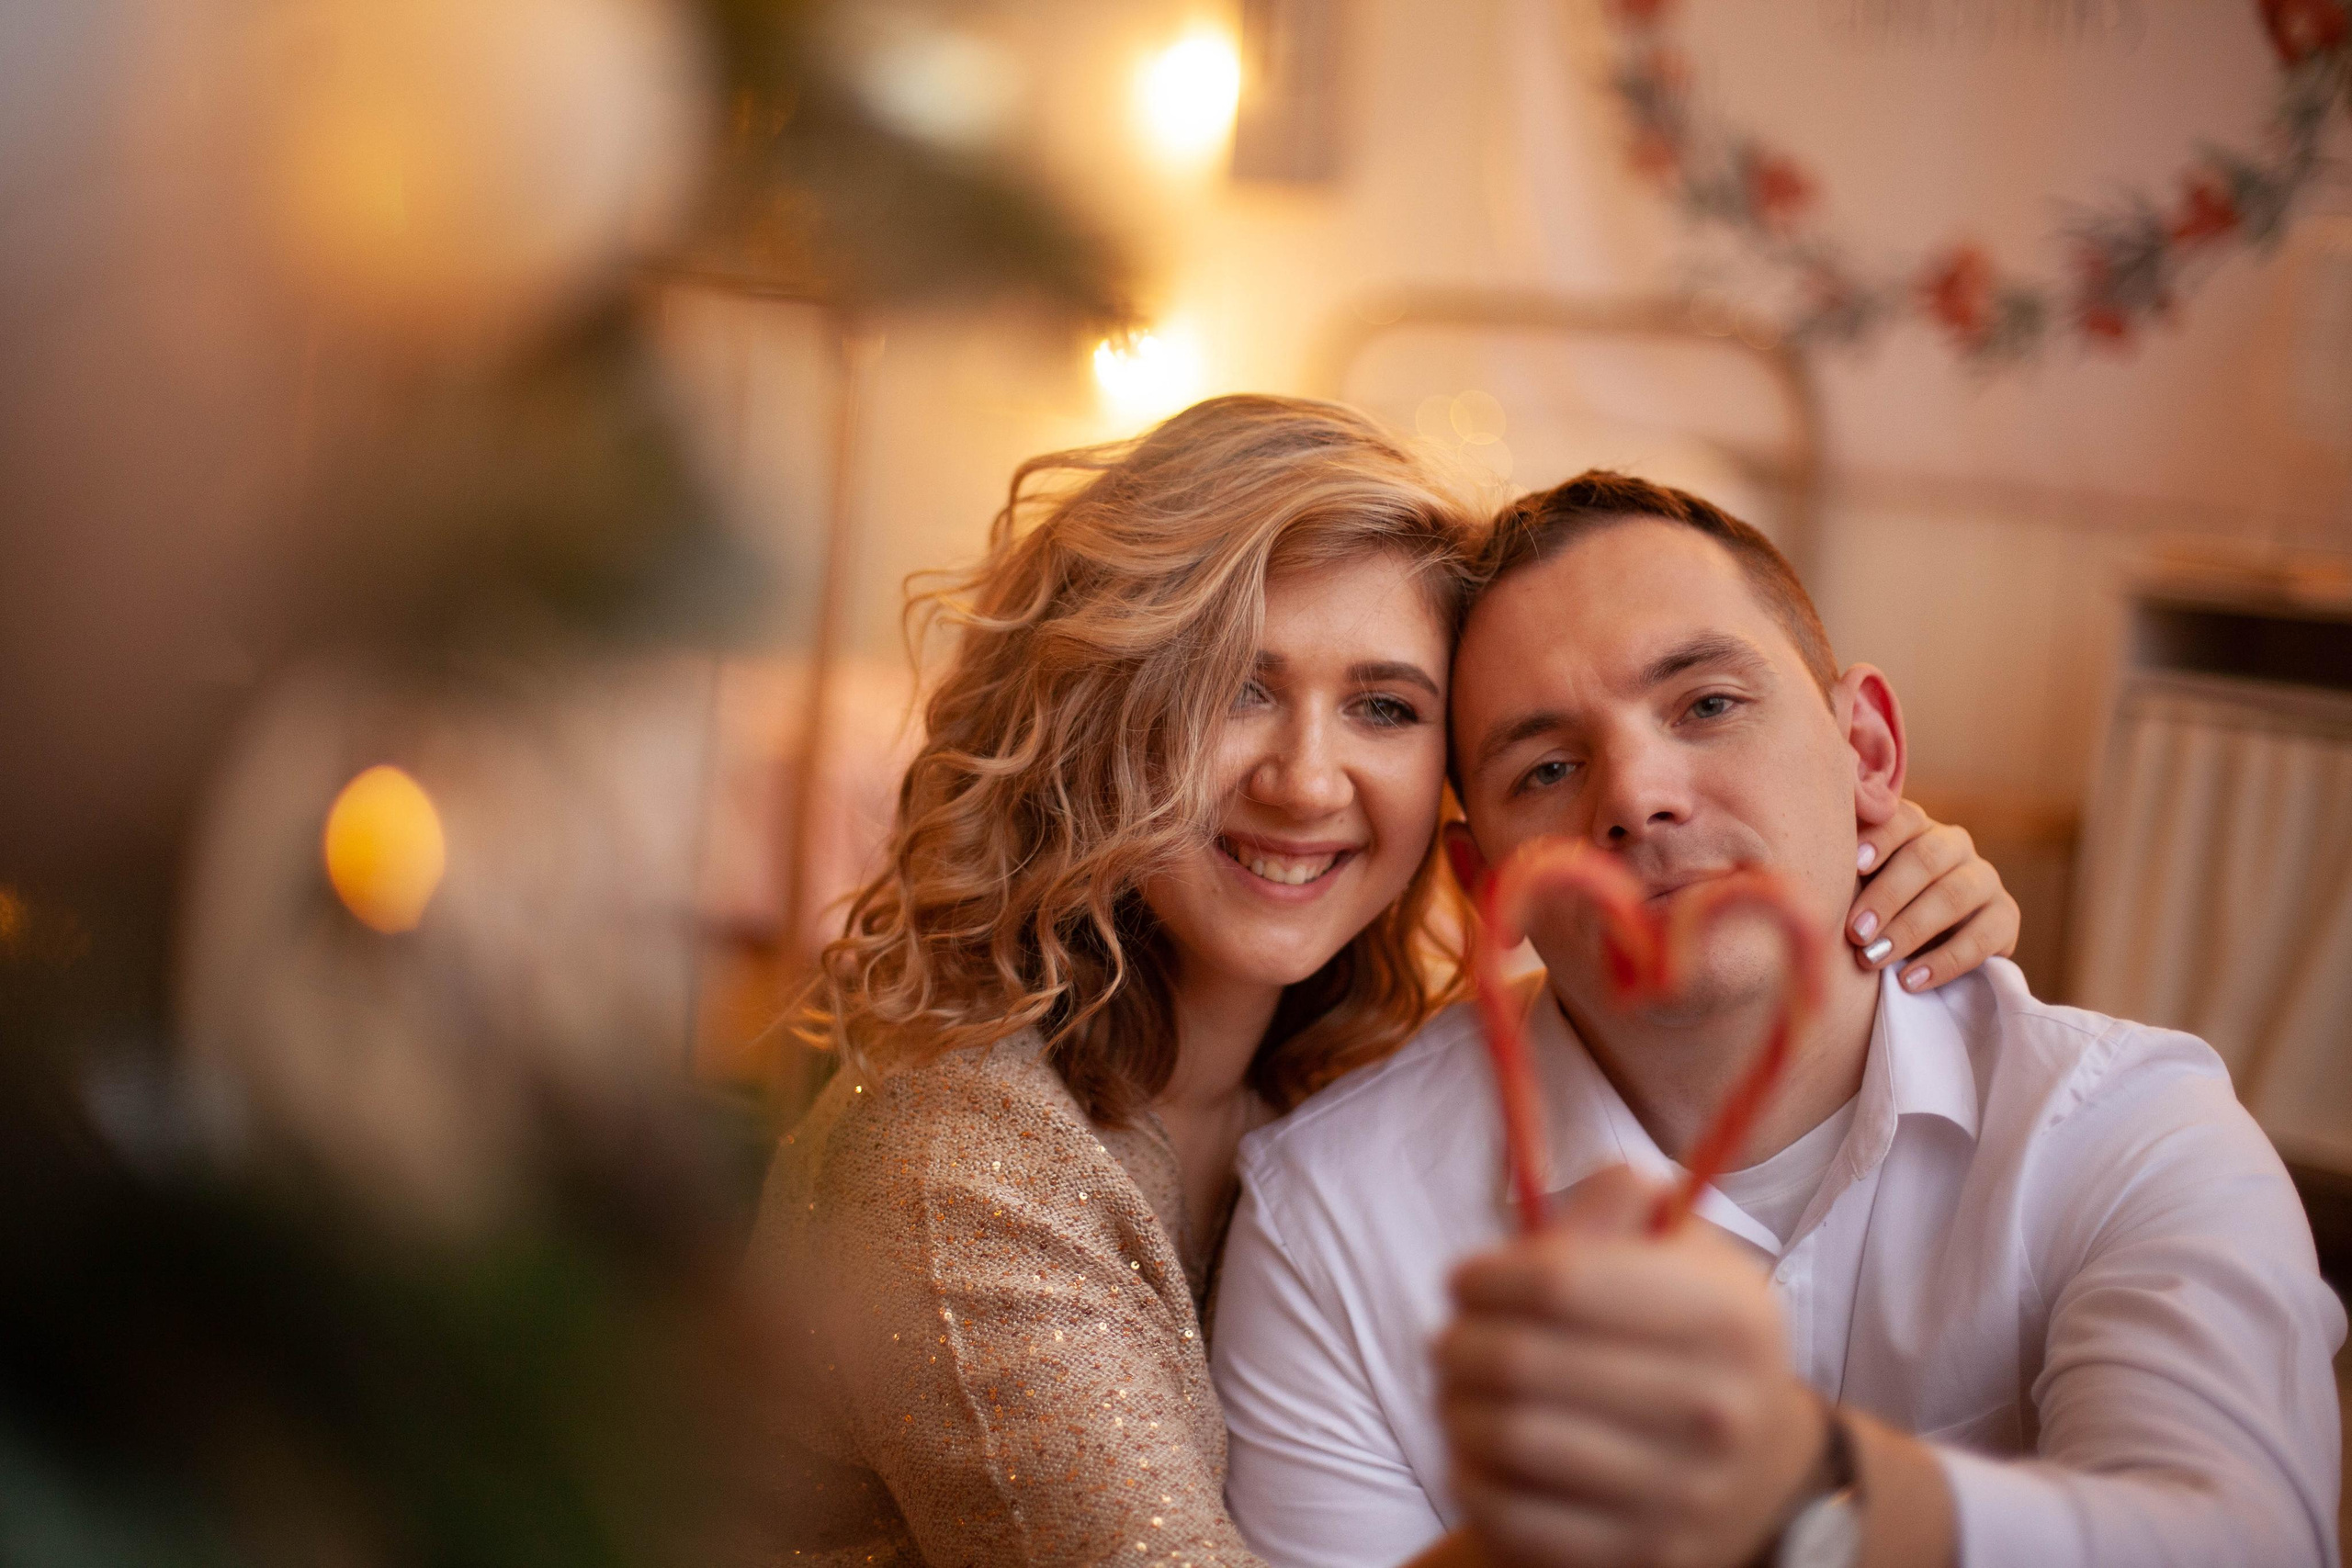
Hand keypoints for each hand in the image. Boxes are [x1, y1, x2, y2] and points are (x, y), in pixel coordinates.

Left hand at [1436, 1168, 1826, 1567]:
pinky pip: (1510, 1513)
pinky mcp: (1639, 1556)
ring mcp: (1679, 1494)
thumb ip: (1618, 1205)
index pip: (1561, 1281)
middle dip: (1458, 1342)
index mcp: (1728, 1317)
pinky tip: (1477, 1449)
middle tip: (1448, 1337)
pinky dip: (1470, 1474)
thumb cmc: (1695, 1338)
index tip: (1464, 1279)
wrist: (1766, 1474)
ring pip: (1506, 1439)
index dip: (1489, 1275)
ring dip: (1455, 1406)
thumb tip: (1541, 1206)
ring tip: (1457, 1389)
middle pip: (1521, 1362)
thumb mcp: (1686, 1255)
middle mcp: (1714, 1410)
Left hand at [1848, 799, 2018, 992]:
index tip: (1853, 865)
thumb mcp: (1854, 885)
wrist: (1923, 950)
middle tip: (1854, 932)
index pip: (1901, 818)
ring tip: (1873, 959)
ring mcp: (1984, 879)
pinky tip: (1910, 981)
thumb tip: (1785, 855)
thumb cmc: (1874, 910)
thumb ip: (1835, 865)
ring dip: (1911, 929)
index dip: (1879, 838)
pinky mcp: (2005, 917)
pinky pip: (1984, 936)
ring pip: (1955, 894)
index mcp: (1914, 827)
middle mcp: (1953, 845)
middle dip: (1887, 896)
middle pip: (1926, 858)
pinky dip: (1945, 962)